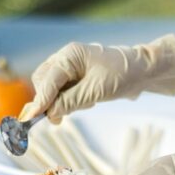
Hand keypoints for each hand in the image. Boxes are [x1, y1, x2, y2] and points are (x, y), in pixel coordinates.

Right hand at [19, 35, 174, 122]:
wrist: (144, 71)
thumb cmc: (123, 75)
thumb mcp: (95, 91)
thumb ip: (69, 102)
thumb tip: (48, 114)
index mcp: (70, 55)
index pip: (47, 80)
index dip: (39, 101)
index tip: (29, 119)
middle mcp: (66, 58)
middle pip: (43, 82)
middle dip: (48, 101)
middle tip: (58, 118)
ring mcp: (70, 68)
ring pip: (51, 89)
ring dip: (59, 103)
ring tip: (81, 107)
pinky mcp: (75, 77)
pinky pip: (62, 92)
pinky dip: (67, 101)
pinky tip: (84, 103)